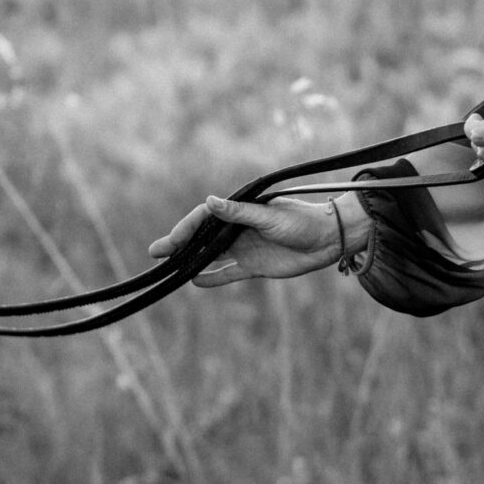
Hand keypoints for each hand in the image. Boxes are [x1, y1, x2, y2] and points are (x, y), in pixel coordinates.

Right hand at [147, 193, 370, 286]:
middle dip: (179, 245)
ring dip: (191, 261)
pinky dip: (213, 277)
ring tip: (168, 268)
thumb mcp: (270, 216)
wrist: (328, 239)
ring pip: (211, 256)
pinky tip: (194, 281)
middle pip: (203, 238)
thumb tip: (210, 201)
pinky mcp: (255, 266)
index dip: (186, 229)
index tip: (171, 240)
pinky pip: (228, 273)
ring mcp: (245, 248)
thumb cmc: (302, 221)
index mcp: (241, 212)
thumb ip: (239, 212)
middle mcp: (239, 230)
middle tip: (155, 253)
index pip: (205, 219)